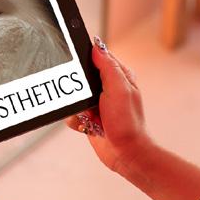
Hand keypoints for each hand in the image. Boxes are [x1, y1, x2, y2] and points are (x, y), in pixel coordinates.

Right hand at [66, 37, 151, 173]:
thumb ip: (108, 66)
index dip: (86, 57)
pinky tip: (87, 125)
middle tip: (86, 97)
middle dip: (78, 88)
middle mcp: (107, 88)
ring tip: (90, 115)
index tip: (77, 63)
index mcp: (119, 76)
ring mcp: (97, 103)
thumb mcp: (119, 89)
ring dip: (77, 107)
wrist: (125, 154)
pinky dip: (76, 120)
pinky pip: (71, 113)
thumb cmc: (128, 123)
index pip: (98, 56)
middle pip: (81, 77)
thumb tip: (97, 45)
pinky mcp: (89, 117)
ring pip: (73, 96)